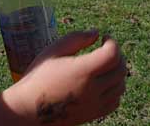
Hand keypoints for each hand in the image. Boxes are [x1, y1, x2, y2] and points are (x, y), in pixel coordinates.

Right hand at [0, 30, 126, 125]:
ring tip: (104, 64)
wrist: (28, 110)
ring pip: (121, 85)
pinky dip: (115, 89)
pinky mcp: (93, 115)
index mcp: (82, 71)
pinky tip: (103, 82)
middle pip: (120, 69)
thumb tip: (96, 33)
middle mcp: (92, 89)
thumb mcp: (53, 51)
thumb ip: (76, 38)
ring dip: (117, 71)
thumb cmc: (38, 76)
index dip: (112, 42)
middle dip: (117, 54)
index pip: (112, 54)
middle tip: (105, 48)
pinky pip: (115, 101)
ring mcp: (95, 104)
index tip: (104, 37)